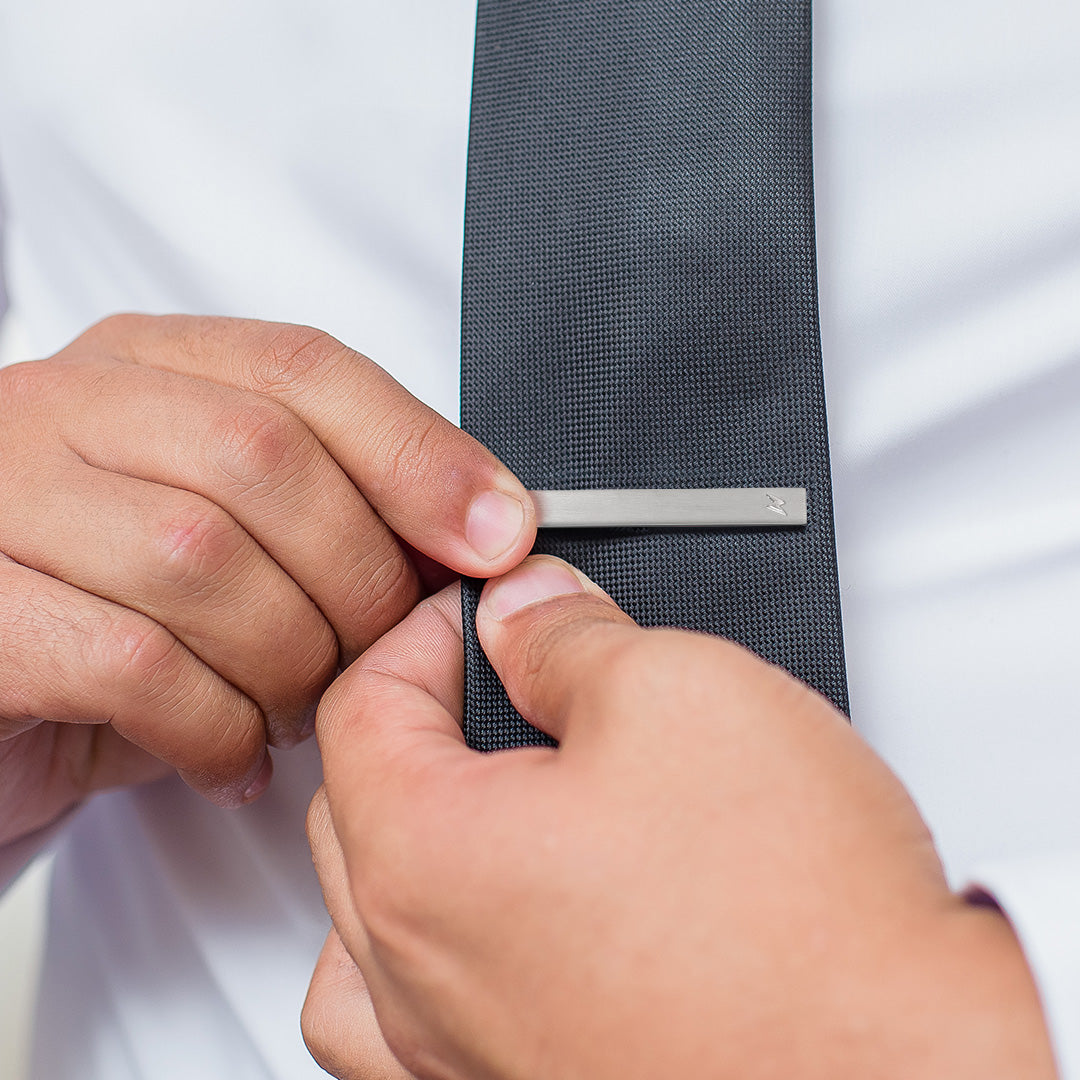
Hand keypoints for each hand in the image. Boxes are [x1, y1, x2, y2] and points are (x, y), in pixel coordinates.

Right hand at [0, 315, 534, 843]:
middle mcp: (64, 408)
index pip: (304, 370)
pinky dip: (215, 726)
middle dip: (359, 576)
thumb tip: (485, 525)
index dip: (418, 455)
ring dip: (288, 661)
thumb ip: (341, 508)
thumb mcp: (239, 538)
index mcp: (145, 368)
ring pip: (201, 560)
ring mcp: (2, 501)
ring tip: (296, 709)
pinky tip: (233, 754)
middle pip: (264, 457)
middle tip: (381, 657)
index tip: (495, 535)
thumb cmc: (125, 618)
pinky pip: (135, 663)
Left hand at [305, 556, 1056, 1079]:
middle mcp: (416, 976)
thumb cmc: (799, 924)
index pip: (363, 703)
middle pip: (355, 800)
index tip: (487, 611)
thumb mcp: (676, 691)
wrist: (906, 1077)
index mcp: (423, 859)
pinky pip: (409, 1024)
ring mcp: (457, 1054)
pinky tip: (493, 920)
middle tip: (509, 675)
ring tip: (483, 796)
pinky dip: (426, 952)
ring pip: (365, 919)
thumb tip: (524, 614)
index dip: (426, 629)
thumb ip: (565, 637)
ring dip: (402, 835)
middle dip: (426, 713)